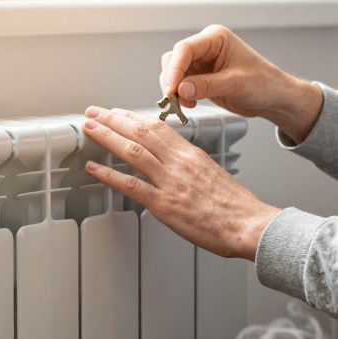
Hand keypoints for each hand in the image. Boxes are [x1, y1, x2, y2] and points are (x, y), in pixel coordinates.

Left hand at [81, 105, 280, 260]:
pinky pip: (131, 185)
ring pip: (132, 151)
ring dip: (106, 137)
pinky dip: (109, 175)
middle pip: (141, 132)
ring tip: (89, 129)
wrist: (248, 225)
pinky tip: (93, 169)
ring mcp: (170, 182)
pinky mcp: (164, 204)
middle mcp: (179, 163)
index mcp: (192, 155)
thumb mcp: (214, 175)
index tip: (118, 112)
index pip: (159, 127)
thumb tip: (178, 164)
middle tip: (94, 113)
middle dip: (113, 120)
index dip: (134, 117)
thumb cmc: (236, 207)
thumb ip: (192, 167)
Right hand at [161, 25, 323, 142]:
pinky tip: (189, 104)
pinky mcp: (200, 78)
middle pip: (174, 59)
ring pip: (174, 73)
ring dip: (174, 89)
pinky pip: (181, 85)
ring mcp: (202, 63)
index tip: (171, 89)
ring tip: (184, 104)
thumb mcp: (235, 84)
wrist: (273, 97)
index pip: (185, 49)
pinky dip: (179, 95)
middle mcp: (206, 48)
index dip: (175, 69)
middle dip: (172, 80)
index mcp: (215, 38)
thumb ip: (206, 85)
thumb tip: (181, 89)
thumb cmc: (263, 83)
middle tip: (174, 100)